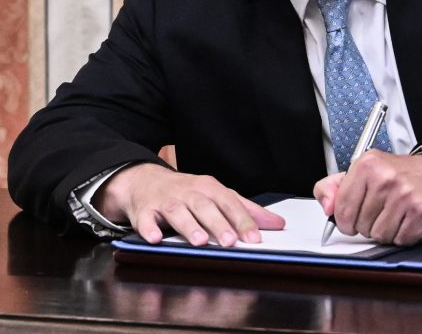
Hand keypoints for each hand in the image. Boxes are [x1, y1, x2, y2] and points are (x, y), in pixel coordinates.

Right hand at [95, 163, 284, 245]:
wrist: (143, 180)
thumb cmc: (186, 192)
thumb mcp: (216, 195)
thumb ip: (245, 209)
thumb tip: (277, 223)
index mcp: (208, 188)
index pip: (229, 203)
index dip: (242, 220)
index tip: (255, 238)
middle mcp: (188, 192)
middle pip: (204, 206)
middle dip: (218, 223)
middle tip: (230, 240)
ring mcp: (165, 200)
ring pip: (177, 211)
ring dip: (189, 226)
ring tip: (200, 241)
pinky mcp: (143, 210)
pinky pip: (145, 219)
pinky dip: (148, 228)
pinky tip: (155, 239)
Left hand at [313, 150, 421, 244]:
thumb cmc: (398, 175)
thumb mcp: (362, 171)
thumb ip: (334, 187)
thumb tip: (327, 206)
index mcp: (366, 165)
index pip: (342, 209)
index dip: (345, 221)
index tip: (352, 219)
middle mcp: (385, 178)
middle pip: (360, 225)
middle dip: (368, 225)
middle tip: (381, 212)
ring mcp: (404, 194)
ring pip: (379, 235)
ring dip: (385, 231)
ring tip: (394, 215)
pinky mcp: (420, 211)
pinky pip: (400, 239)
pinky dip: (402, 235)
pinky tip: (407, 220)